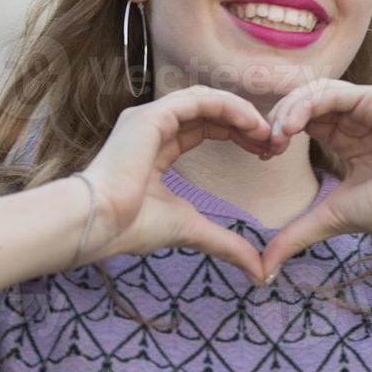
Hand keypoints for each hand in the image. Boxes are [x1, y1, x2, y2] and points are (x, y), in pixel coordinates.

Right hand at [80, 85, 273, 284]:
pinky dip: (227, 106)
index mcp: (155, 146)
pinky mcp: (150, 117)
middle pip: (207, 110)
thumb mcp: (191, 230)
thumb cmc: (132, 227)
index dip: (235, 133)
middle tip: (271, 141)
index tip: (264, 151)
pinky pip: (197, 99)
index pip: (203, 127)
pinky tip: (250, 123)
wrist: (99, 225)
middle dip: (242, 122)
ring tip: (265, 132)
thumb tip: (259, 273)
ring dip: (239, 112)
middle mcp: (151, 126)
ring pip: (204, 99)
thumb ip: (225, 243)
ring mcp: (149, 118)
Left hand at [258, 79, 371, 281]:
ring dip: (289, 109)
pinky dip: (306, 104)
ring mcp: (369, 105)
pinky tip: (292, 126)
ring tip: (278, 135)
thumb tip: (264, 270)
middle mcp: (358, 117)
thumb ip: (297, 234)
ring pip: (315, 92)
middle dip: (279, 119)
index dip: (280, 132)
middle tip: (268, 145)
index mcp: (349, 138)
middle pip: (305, 101)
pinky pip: (333, 91)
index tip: (265, 156)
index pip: (304, 120)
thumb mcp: (330, 217)